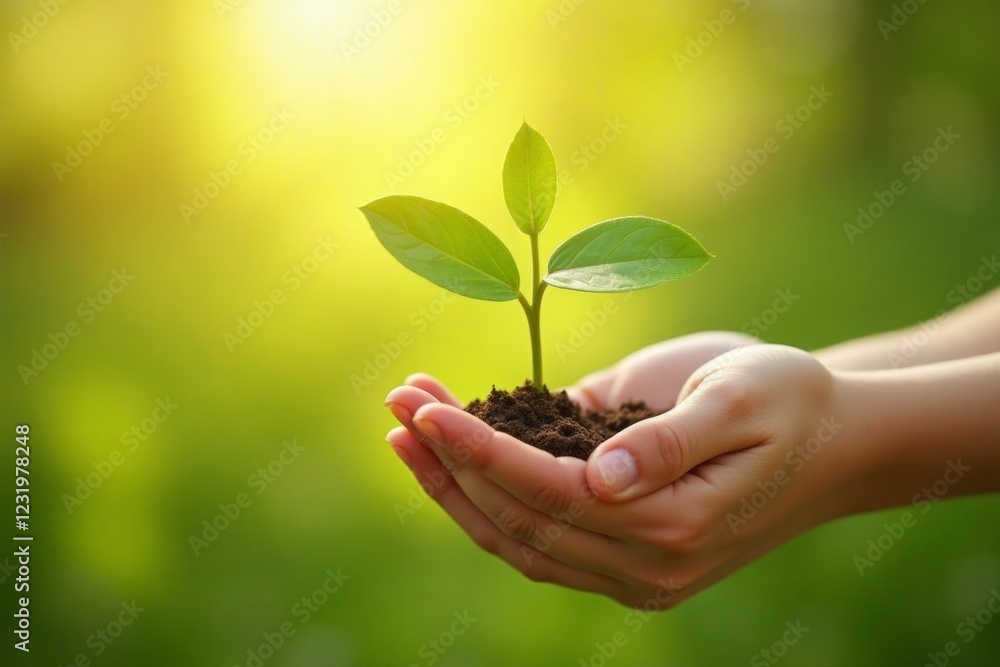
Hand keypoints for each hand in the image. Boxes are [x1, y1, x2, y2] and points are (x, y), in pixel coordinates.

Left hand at [384, 344, 857, 607]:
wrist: (834, 442)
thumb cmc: (792, 402)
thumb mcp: (744, 398)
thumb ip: (671, 440)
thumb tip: (601, 479)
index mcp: (674, 522)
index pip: (551, 493)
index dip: (482, 452)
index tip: (426, 410)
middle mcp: (646, 562)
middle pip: (520, 521)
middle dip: (449, 465)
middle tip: (396, 405)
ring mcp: (633, 570)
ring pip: (519, 540)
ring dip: (454, 489)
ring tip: (403, 431)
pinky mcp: (624, 555)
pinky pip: (539, 538)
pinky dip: (487, 501)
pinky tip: (451, 460)